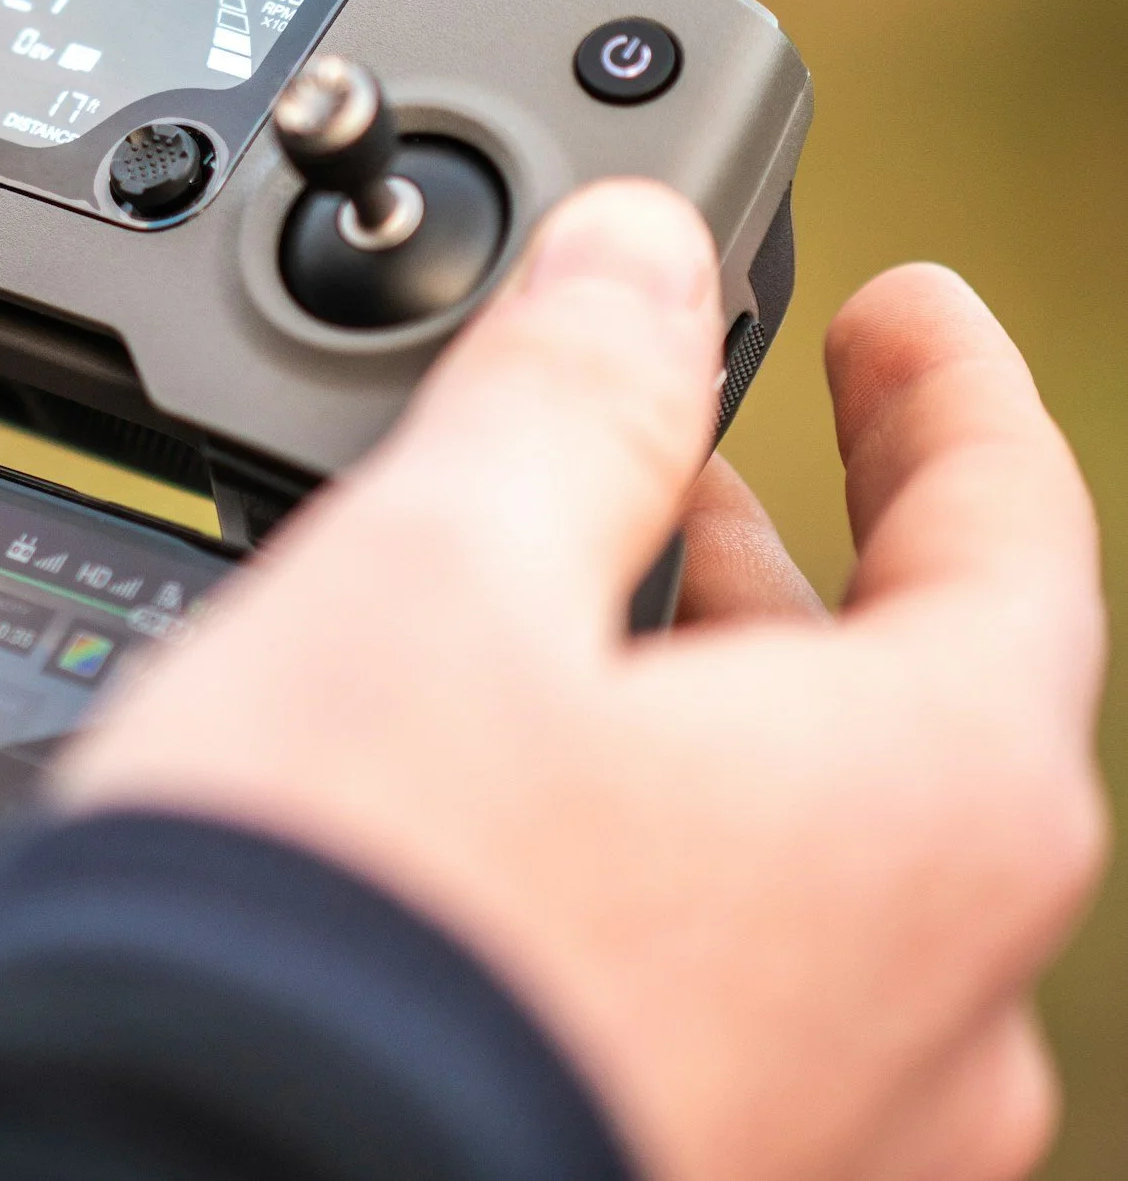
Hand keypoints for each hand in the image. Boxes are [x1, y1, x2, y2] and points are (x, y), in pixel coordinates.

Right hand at [57, 182, 1106, 1180]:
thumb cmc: (343, 925)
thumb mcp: (443, 575)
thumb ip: (568, 394)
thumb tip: (631, 264)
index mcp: (925, 810)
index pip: (1015, 541)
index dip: (952, 394)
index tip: (907, 316)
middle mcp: (933, 1009)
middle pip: (909, 709)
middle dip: (788, 556)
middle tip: (681, 456)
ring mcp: (830, 1138)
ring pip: (814, 865)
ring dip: (712, 716)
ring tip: (565, 634)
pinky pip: (730, 992)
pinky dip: (652, 868)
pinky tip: (510, 839)